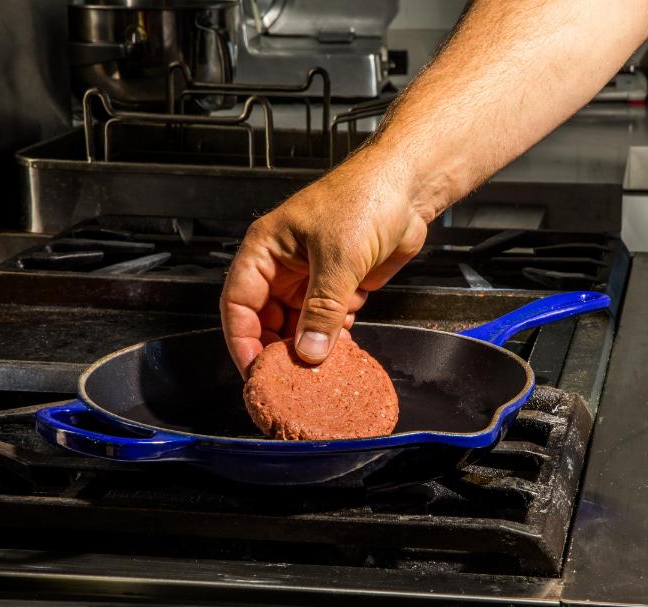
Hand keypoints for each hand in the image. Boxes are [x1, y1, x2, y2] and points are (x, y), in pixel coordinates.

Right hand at [220, 157, 432, 377]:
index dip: (242, 340)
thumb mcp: (339, 258)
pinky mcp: (340, 285)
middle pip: (266, 320)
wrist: (409, 188)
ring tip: (320, 368)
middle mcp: (284, 265)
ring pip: (298, 324)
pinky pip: (327, 321)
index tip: (255, 371)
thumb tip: (309, 351)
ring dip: (309, 346)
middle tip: (291, 377)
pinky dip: (334, 336)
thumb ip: (323, 309)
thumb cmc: (365, 198)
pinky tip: (344, 346)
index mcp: (266, 249)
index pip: (238, 303)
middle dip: (278, 349)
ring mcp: (312, 276)